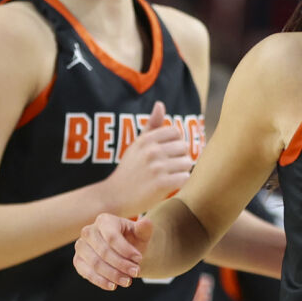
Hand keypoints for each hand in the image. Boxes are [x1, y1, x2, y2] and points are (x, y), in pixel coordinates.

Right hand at [74, 212, 153, 290]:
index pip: (112, 237)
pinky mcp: (78, 260)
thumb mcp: (141, 234)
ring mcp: (81, 246)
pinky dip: (100, 281)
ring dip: (113, 275)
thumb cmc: (132, 239)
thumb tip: (146, 222)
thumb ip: (144, 228)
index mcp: (104, 220)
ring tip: (127, 281)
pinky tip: (113, 286)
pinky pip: (86, 272)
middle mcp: (89, 231)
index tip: (139, 259)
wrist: (123, 250)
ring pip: (95, 263)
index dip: (126, 250)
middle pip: (104, 251)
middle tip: (136, 272)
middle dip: (121, 264)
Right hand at [100, 101, 194, 215]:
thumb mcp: (137, 145)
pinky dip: (179, 182)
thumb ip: (152, 125)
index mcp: (146, 140)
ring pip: (187, 163)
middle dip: (179, 158)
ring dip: (180, 171)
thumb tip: (160, 104)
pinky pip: (185, 178)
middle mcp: (151, 151)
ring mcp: (157, 167)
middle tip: (166, 167)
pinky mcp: (162, 184)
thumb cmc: (129, 169)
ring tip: (166, 176)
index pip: (176, 132)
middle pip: (184, 147)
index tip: (164, 153)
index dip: (174, 144)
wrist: (114, 196)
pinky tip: (167, 185)